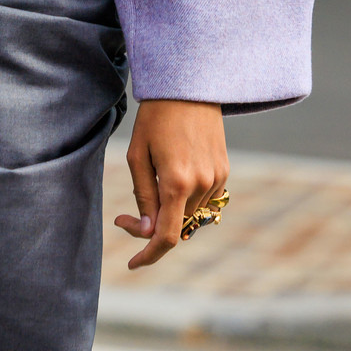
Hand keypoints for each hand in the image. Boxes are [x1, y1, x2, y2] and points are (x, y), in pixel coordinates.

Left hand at [114, 99, 227, 271]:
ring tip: (153, 180)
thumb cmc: (155, 118)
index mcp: (176, 181)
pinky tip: (173, 171)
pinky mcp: (224, 171)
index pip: (165, 236)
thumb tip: (145, 231)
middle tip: (126, 215)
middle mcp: (201, 184)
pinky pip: (202, 199)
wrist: (190, 87)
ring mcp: (216, 178)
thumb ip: (143, 196)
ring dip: (169, 210)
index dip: (148, 255)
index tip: (133, 263)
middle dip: (151, 226)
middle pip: (175, 225)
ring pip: (189, 214)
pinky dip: (185, 198)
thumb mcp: (138, 155)